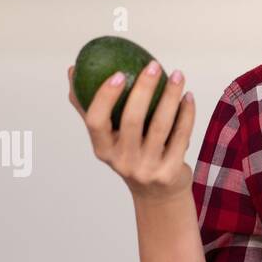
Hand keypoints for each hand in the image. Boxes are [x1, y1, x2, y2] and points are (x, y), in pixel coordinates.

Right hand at [68, 61, 194, 201]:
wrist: (158, 195)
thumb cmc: (131, 156)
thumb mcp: (108, 138)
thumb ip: (91, 108)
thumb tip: (73, 71)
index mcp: (103, 150)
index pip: (96, 121)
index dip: (105, 97)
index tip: (118, 73)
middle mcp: (123, 161)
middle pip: (132, 120)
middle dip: (144, 88)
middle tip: (154, 65)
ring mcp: (147, 169)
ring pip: (161, 125)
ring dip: (171, 96)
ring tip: (177, 75)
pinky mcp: (170, 172)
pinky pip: (180, 136)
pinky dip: (187, 114)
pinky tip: (188, 97)